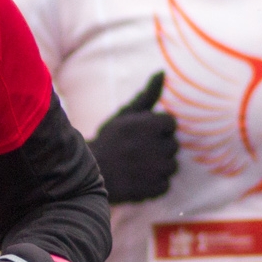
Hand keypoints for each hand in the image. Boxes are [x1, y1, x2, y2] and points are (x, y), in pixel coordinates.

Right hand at [88, 72, 178, 204]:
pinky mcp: (152, 189)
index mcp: (148, 125)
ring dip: (158, 166)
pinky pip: (165, 184)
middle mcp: (154, 146)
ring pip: (172, 166)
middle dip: (158, 148)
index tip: (140, 135)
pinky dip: (154, 184)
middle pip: (173, 145)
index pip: (170, 124)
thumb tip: (162, 72)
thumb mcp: (126, 115)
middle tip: (136, 151)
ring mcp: (155, 169)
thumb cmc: (110, 140)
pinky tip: (138, 179)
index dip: (156, 129)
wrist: (89, 172)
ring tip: (137, 166)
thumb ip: (148, 95)